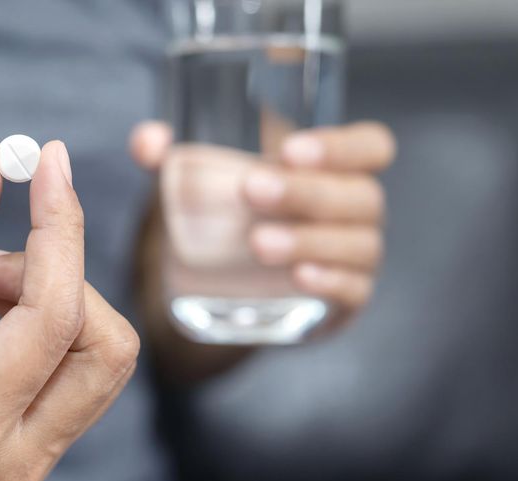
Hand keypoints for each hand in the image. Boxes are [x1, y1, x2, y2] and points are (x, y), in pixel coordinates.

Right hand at [0, 138, 138, 480]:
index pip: (54, 317)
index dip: (60, 228)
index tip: (52, 163)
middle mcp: (15, 463)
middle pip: (106, 345)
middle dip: (60, 277)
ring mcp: (31, 467)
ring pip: (104, 357)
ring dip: (58, 298)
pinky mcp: (36, 452)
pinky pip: (83, 372)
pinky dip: (54, 322)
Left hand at [130, 121, 395, 323]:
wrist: (227, 283)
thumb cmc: (231, 213)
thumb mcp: (202, 181)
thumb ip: (173, 157)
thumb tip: (148, 143)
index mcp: (336, 168)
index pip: (370, 146)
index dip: (341, 145)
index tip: (288, 150)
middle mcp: (356, 210)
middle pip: (360, 196)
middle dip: (307, 192)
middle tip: (252, 190)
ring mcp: (357, 257)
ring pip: (358, 244)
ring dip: (310, 240)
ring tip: (259, 243)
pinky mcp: (346, 300)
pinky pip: (354, 291)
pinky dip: (330, 282)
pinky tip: (299, 278)